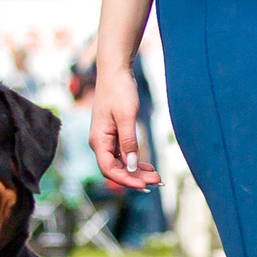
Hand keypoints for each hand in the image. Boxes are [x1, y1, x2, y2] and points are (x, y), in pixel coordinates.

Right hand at [87, 65, 158, 192]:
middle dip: (135, 178)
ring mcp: (106, 139)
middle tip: (157, 182)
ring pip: (120, 163)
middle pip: (115, 169)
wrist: (116, 72)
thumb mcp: (126, 117)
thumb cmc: (119, 91)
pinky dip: (135, 162)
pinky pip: (123, 154)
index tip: (144, 185)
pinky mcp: (114, 134)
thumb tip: (132, 165)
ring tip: (156, 177)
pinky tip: (148, 166)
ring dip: (137, 172)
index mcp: (98, 140)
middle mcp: (100, 143)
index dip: (126, 180)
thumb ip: (128, 142)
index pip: (109, 169)